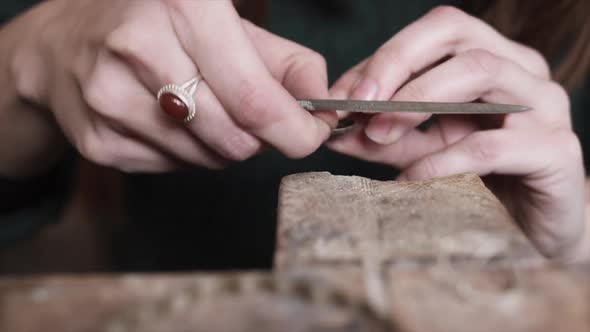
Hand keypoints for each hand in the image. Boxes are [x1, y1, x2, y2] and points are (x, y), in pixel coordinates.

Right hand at [10, 0, 335, 171]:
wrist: (65, 43)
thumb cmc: (162, 26)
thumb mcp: (230, 25)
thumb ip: (286, 63)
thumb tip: (325, 106)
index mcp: (183, 5)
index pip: (254, 97)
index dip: (295, 130)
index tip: (309, 136)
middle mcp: (139, 46)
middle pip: (235, 137)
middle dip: (260, 138)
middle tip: (255, 118)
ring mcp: (110, 97)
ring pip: (208, 157)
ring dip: (224, 145)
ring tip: (205, 109)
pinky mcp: (97, 140)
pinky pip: (175, 167)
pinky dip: (190, 153)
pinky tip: (170, 120)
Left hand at [327, 6, 588, 261]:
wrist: (534, 233)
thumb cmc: (479, 183)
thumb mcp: (421, 152)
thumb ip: (382, 137)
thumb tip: (332, 131)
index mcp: (493, 60)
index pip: (437, 32)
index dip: (384, 57)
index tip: (340, 94)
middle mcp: (523, 71)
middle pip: (458, 37)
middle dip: (397, 65)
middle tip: (357, 104)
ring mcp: (545, 107)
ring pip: (481, 72)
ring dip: (417, 100)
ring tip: (378, 133)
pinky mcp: (555, 151)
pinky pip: (490, 146)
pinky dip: (441, 160)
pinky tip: (411, 179)